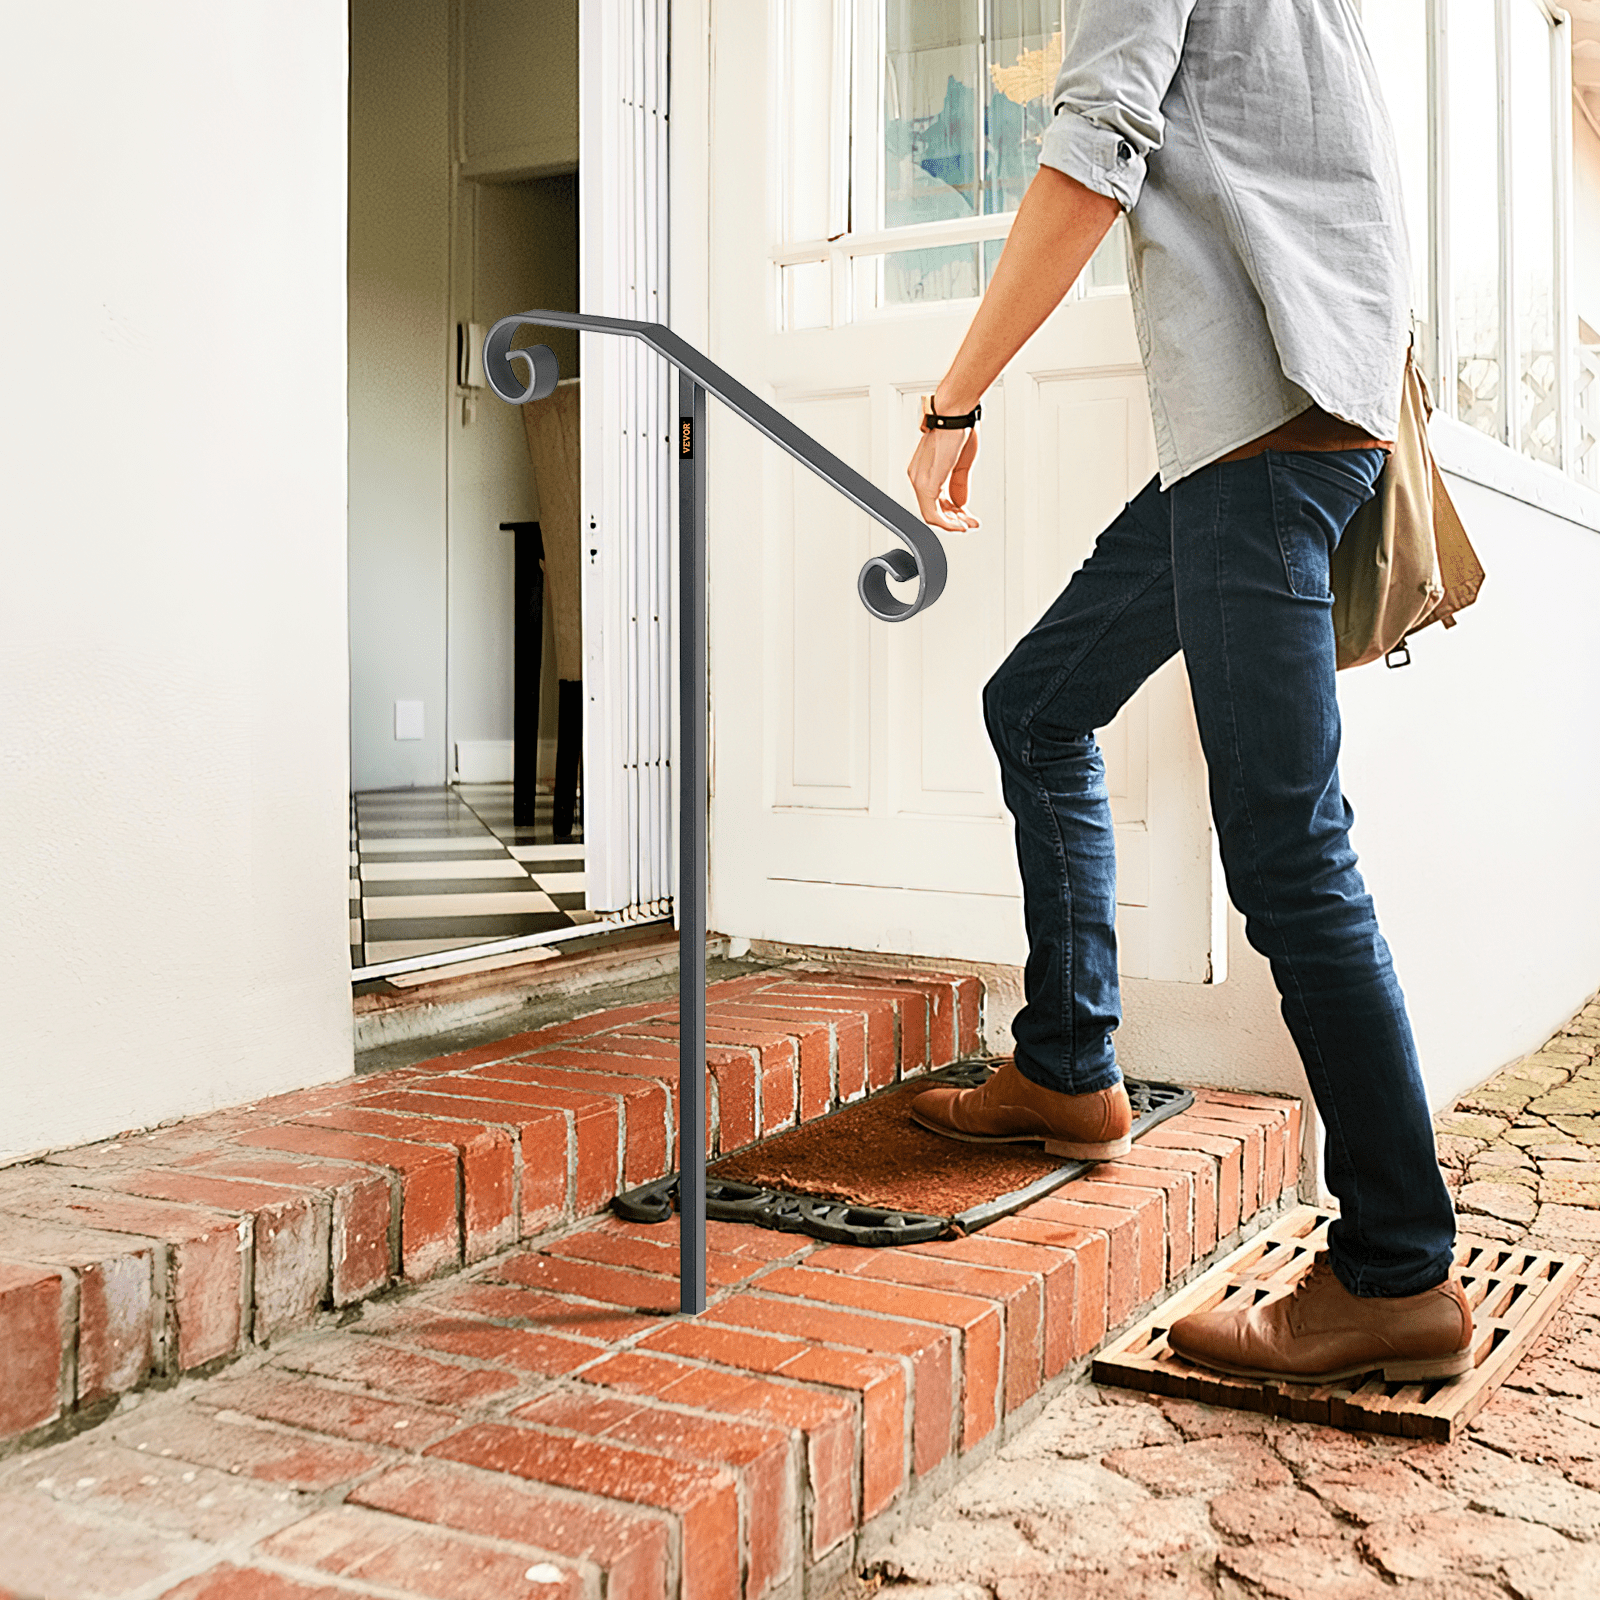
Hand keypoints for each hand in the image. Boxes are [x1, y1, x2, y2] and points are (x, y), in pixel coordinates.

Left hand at [907, 405, 980, 531]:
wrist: (956, 412)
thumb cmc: (958, 429)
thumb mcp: (961, 464)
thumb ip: (958, 486)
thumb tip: (960, 504)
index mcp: (924, 470)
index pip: (935, 500)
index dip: (952, 513)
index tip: (968, 517)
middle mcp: (918, 476)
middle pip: (934, 510)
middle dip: (955, 520)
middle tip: (971, 524)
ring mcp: (920, 481)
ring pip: (933, 515)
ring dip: (953, 524)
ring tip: (969, 525)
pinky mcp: (927, 484)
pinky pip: (933, 514)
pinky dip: (948, 524)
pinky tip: (961, 525)